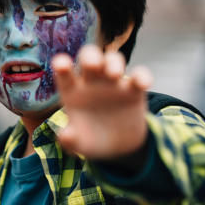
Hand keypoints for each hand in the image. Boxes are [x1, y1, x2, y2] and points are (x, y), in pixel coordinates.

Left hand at [51, 45, 152, 162]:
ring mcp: (113, 84)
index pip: (64, 73)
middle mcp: (92, 82)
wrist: (118, 148)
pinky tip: (142, 84)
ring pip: (113, 59)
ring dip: (114, 62)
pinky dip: (143, 75)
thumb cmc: (92, 141)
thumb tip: (64, 136)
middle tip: (93, 65)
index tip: (61, 64)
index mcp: (73, 91)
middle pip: (90, 57)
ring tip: (114, 75)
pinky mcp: (134, 90)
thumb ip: (70, 140)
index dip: (62, 65)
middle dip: (91, 56)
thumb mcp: (79, 144)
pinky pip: (140, 75)